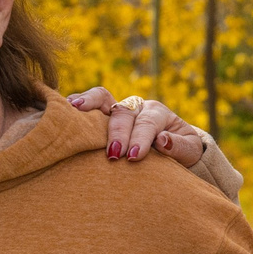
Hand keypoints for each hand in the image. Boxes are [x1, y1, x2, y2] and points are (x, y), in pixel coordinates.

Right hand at [65, 88, 208, 166]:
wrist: (172, 148)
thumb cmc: (179, 153)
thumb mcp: (189, 152)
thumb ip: (179, 147)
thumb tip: (162, 140)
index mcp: (158, 113)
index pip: (148, 122)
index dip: (141, 137)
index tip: (134, 156)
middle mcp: (137, 106)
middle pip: (124, 112)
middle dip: (118, 132)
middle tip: (114, 154)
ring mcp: (118, 108)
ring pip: (103, 97)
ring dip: (89, 104)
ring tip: (75, 110)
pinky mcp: (102, 114)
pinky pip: (88, 103)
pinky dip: (76, 103)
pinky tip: (63, 107)